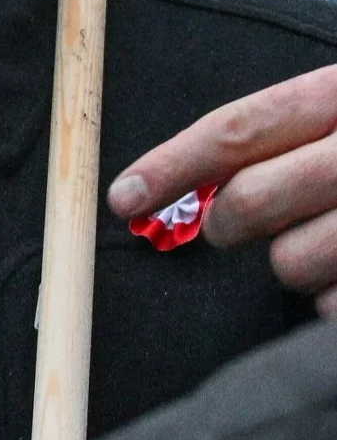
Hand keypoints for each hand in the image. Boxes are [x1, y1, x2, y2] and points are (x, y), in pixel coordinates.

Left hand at [108, 61, 336, 312]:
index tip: (123, 196)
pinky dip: (329, 302)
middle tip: (231, 226)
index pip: (238, 130)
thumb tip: (200, 181)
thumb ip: (284, 134)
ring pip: (290, 263)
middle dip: (223, 224)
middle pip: (251, 200)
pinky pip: (329, 309)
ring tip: (325, 244)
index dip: (170, 165)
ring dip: (291, 264)